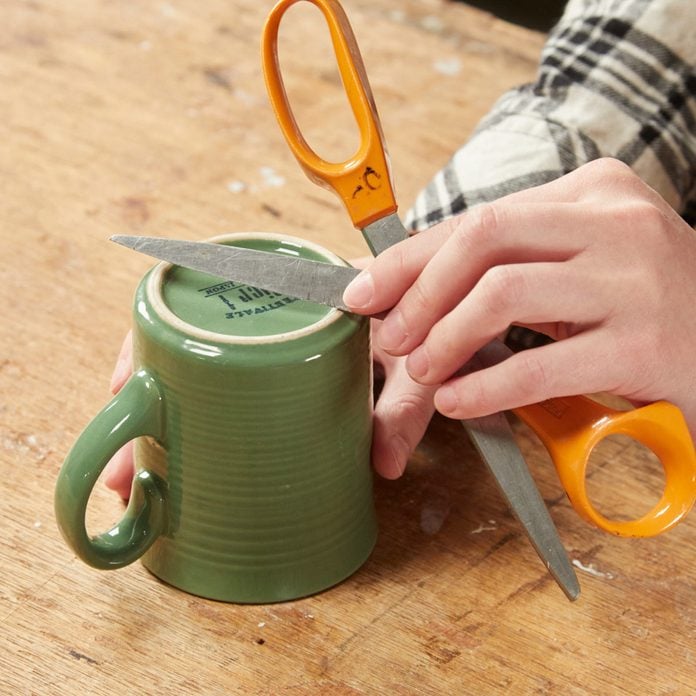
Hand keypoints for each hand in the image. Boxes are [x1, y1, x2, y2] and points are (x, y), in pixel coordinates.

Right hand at [103, 263, 435, 498]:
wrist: (454, 299)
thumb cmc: (432, 319)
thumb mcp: (419, 361)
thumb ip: (406, 406)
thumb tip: (381, 467)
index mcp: (300, 283)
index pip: (207, 292)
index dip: (156, 340)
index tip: (128, 385)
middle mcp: (277, 304)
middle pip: (188, 339)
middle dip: (150, 399)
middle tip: (125, 463)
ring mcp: (276, 332)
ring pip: (201, 361)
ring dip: (166, 414)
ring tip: (138, 469)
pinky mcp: (285, 358)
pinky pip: (235, 375)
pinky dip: (208, 409)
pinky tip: (183, 447)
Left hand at [343, 158, 695, 440]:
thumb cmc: (638, 306)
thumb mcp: (577, 266)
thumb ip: (508, 266)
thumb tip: (408, 290)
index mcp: (591, 192)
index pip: (478, 220)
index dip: (410, 259)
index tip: (364, 293)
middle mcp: (615, 221)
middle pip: (483, 241)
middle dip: (418, 293)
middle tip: (389, 338)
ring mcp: (634, 278)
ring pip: (503, 294)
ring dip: (445, 338)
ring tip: (422, 371)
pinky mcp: (644, 343)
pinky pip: (541, 363)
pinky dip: (486, 387)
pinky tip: (457, 402)